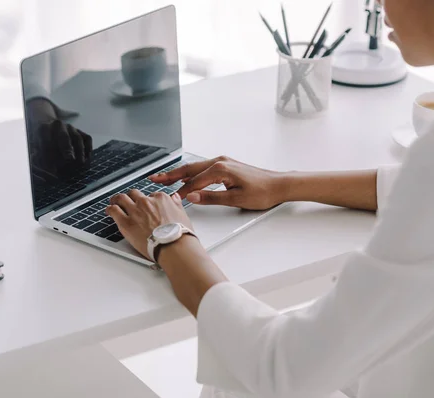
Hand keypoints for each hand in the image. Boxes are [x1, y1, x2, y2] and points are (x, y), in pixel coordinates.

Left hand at [30, 119, 92, 177]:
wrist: (50, 129)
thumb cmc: (41, 142)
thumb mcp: (35, 147)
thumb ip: (37, 157)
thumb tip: (45, 170)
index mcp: (43, 129)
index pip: (46, 142)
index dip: (49, 155)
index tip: (51, 168)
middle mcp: (58, 126)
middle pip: (63, 136)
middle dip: (67, 148)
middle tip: (70, 159)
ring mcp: (71, 128)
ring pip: (77, 138)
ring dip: (80, 152)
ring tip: (80, 164)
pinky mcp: (80, 131)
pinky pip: (87, 139)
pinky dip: (88, 149)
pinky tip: (87, 159)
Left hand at [106, 191, 195, 259]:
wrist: (173, 246)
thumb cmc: (179, 234)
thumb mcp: (182, 214)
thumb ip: (176, 204)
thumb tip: (174, 198)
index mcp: (160, 199)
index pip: (150, 195)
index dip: (147, 200)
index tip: (146, 205)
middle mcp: (146, 202)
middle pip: (134, 194)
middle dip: (131, 197)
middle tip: (128, 200)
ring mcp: (134, 211)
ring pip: (121, 199)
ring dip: (117, 199)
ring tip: (114, 202)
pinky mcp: (125, 223)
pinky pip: (114, 211)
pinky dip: (110, 209)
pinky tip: (109, 210)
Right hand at [150, 156, 285, 209]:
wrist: (279, 185)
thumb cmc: (262, 192)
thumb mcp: (236, 199)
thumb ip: (212, 198)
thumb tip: (192, 197)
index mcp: (220, 169)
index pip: (194, 182)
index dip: (181, 192)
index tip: (169, 199)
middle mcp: (219, 162)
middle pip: (189, 169)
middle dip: (170, 175)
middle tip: (154, 179)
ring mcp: (222, 162)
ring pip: (195, 168)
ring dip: (179, 173)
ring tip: (164, 178)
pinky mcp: (226, 166)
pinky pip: (203, 168)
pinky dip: (191, 173)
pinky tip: (185, 177)